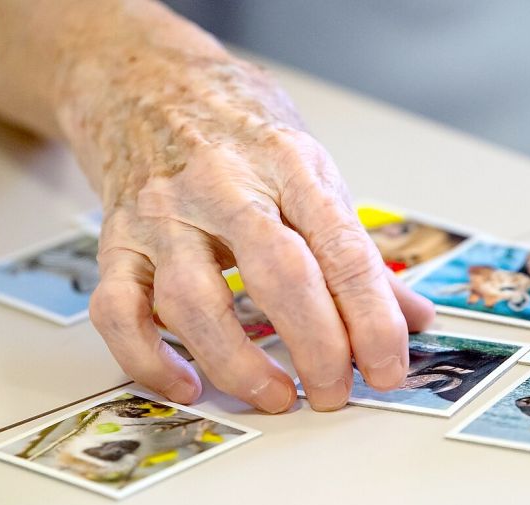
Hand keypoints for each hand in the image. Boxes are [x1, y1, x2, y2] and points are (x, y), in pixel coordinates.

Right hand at [66, 47, 433, 411]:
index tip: (388, 368)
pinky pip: (119, 311)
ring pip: (194, 302)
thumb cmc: (239, 130)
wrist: (145, 82)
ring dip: (239, 363)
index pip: (343, 251)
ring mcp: (163, 215)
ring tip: (278, 396)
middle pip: (279, 275)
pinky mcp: (116, 241)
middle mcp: (224, 187)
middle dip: (317, 346)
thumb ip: (356, 248)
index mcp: (289, 166)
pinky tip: (188, 385)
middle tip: (337, 393)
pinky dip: (148, 359)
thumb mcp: (311, 171)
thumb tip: (413, 316)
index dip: (372, 319)